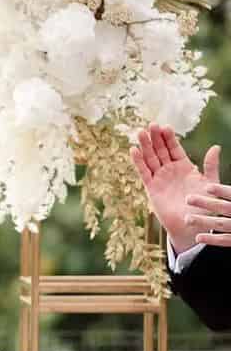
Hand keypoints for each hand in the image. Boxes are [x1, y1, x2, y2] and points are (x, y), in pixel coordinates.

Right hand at [129, 123, 223, 254]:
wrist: (190, 225)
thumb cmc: (202, 206)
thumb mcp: (210, 183)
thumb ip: (211, 166)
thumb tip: (216, 147)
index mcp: (184, 167)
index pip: (174, 148)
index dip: (169, 138)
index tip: (165, 126)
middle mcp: (170, 171)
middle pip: (160, 150)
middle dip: (155, 138)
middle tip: (150, 125)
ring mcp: (160, 179)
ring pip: (150, 159)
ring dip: (145, 146)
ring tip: (140, 133)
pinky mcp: (152, 189)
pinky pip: (144, 173)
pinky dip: (138, 162)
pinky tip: (133, 150)